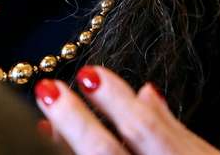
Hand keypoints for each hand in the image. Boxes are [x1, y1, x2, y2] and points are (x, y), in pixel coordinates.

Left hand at [34, 66, 219, 154]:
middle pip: (105, 154)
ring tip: (44, 124)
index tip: (90, 73)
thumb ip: (174, 132)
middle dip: (74, 121)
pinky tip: (49, 149)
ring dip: (64, 148)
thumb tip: (146, 92)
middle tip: (49, 89)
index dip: (116, 100)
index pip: (146, 130)